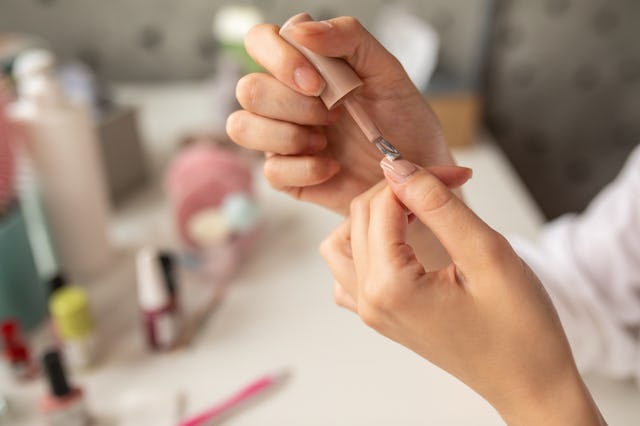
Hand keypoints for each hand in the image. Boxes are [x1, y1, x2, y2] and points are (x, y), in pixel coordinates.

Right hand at [227, 16, 453, 214]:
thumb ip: (348, 38)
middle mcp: (283, 98)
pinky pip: (270, 170)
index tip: (317, 83)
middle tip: (335, 116)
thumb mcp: (387, 72)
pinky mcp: (285, 175)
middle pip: (248, 89)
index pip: (259, 41)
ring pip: (242, 127)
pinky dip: (306, 168)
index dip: (279, 59)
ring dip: (289, 135)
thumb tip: (299, 29)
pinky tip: (333, 167)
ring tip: (327, 141)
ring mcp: (279, 138)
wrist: (415, 173)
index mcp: (302, 65)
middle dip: (293, 104)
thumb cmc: (403, 120)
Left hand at [320, 158, 604, 424]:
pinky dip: (365, 248)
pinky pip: (349, 273)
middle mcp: (369, 301)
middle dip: (400, 191)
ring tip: (416, 211)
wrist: (527, 381)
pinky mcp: (381, 316)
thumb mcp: (486, 254)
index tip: (456, 172)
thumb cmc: (518, 329)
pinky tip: (398, 243)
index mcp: (389, 287)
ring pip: (344, 243)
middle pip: (360, 218)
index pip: (382, 205)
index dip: (418, 176)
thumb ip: (438, 205)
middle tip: (445, 184)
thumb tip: (400, 168)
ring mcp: (371, 312)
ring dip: (374, 217)